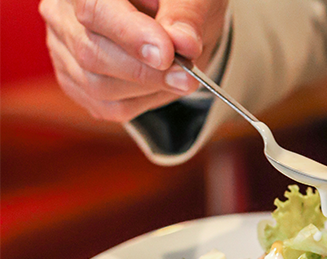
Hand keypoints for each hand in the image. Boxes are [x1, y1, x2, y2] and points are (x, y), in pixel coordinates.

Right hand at [39, 0, 227, 121]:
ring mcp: (64, 50)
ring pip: (98, 86)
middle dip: (146, 71)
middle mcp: (63, 14)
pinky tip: (162, 86)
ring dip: (149, 88)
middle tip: (187, 75)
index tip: (166, 55)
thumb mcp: (190, 0)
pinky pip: (107, 106)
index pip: (96, 10)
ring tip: (180, 76)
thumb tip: (184, 43)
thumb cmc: (175, 5)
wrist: (170, 24)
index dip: (131, 35)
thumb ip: (184, 18)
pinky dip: (143, 102)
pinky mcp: (76, 83)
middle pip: (92, 53)